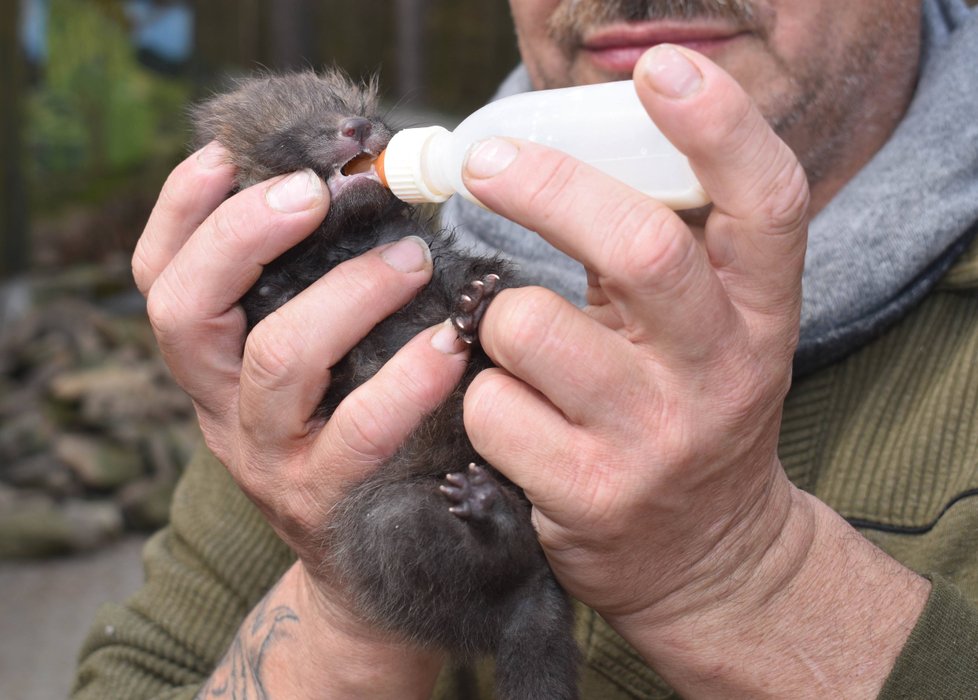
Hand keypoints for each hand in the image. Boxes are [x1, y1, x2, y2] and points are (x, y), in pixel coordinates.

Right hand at [132, 148, 467, 635]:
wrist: (365, 561)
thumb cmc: (352, 432)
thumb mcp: (316, 363)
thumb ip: (314, 290)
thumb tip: (358, 189)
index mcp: (213, 363)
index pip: (162, 279)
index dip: (180, 211)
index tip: (229, 155)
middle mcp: (222, 407)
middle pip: (185, 311)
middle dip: (243, 236)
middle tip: (318, 193)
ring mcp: (268, 456)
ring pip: (279, 361)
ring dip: (347, 296)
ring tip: (411, 259)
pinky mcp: (327, 497)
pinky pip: (360, 431)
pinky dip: (408, 380)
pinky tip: (452, 345)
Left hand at [460, 45, 925, 695]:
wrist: (707, 555)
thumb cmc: (688, 411)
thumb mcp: (708, 331)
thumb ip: (667, 251)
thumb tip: (562, 152)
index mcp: (760, 315)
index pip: (766, 203)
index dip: (719, 127)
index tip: (662, 69)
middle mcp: (721, 372)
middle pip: (639, 249)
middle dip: (547, 188)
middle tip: (490, 162)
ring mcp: (655, 439)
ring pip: (528, 326)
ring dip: (499, 321)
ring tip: (525, 353)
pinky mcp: (589, 494)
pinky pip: (490, 405)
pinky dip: (483, 399)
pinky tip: (518, 423)